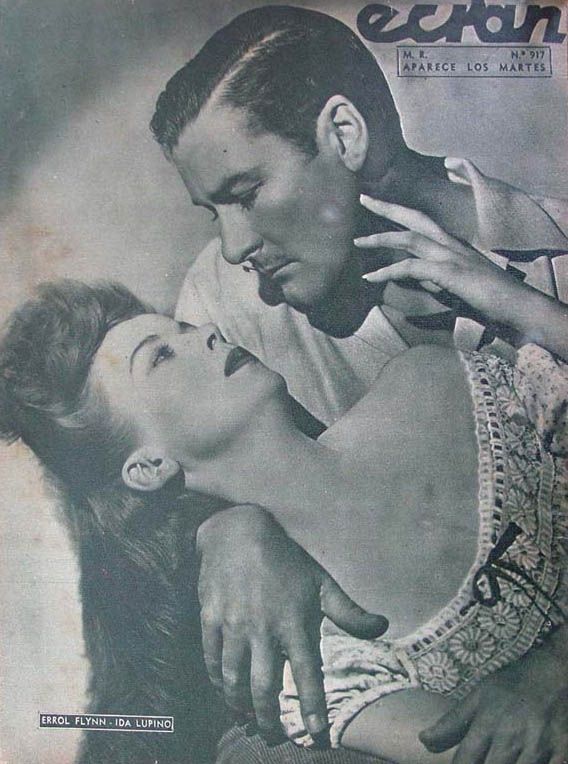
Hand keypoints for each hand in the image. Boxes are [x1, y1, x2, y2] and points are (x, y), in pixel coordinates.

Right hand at [196, 505, 387, 744]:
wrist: (238, 532)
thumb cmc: (285, 559)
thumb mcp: (320, 582)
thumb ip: (349, 611)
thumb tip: (382, 627)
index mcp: (294, 622)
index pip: (307, 674)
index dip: (312, 707)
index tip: (317, 734)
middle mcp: (263, 629)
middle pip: (264, 688)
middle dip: (269, 720)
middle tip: (273, 737)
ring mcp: (234, 625)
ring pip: (234, 680)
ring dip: (241, 706)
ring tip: (248, 720)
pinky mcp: (210, 619)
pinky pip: (212, 660)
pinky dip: (218, 682)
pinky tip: (225, 691)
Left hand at [355, 194, 526, 326]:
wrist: (517, 305)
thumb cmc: (489, 300)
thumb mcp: (455, 289)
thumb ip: (434, 284)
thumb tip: (415, 288)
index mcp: (453, 245)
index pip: (423, 223)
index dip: (401, 213)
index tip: (380, 206)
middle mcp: (450, 244)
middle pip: (414, 218)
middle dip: (387, 208)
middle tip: (363, 199)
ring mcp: (450, 256)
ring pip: (409, 239)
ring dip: (380, 238)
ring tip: (356, 243)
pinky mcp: (449, 272)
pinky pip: (411, 267)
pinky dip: (388, 271)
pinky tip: (371, 277)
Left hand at [419, 625, 567, 763]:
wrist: (554, 671)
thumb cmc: (512, 684)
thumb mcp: (479, 695)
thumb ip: (452, 722)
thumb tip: (424, 741)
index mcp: (487, 722)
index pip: (465, 761)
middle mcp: (510, 736)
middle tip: (483, 760)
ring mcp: (538, 746)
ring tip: (501, 759)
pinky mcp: (561, 752)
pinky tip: (526, 761)